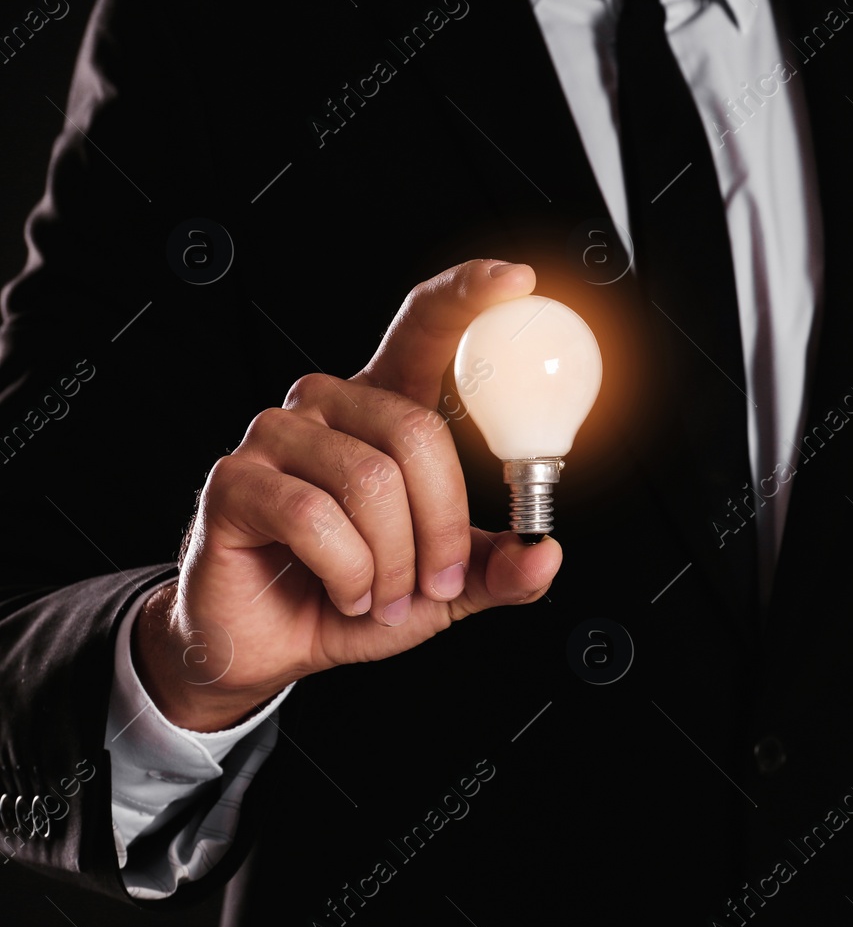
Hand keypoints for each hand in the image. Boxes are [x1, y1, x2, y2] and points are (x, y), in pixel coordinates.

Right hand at [133, 259, 560, 730]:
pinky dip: (349, 574)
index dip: (466, 297)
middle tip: (435, 583)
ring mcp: (275, 435)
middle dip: (442, 526)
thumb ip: (496, 568)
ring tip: (381, 596)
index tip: (516, 281)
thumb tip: (545, 553)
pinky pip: (316, 518)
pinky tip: (343, 593)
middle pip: (417, 432)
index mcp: (384, 409)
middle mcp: (329, 405)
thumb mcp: (443, 587)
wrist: (265, 644)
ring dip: (393, 562)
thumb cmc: (351, 595)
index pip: (424, 329)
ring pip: (370, 481)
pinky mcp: (232, 479)